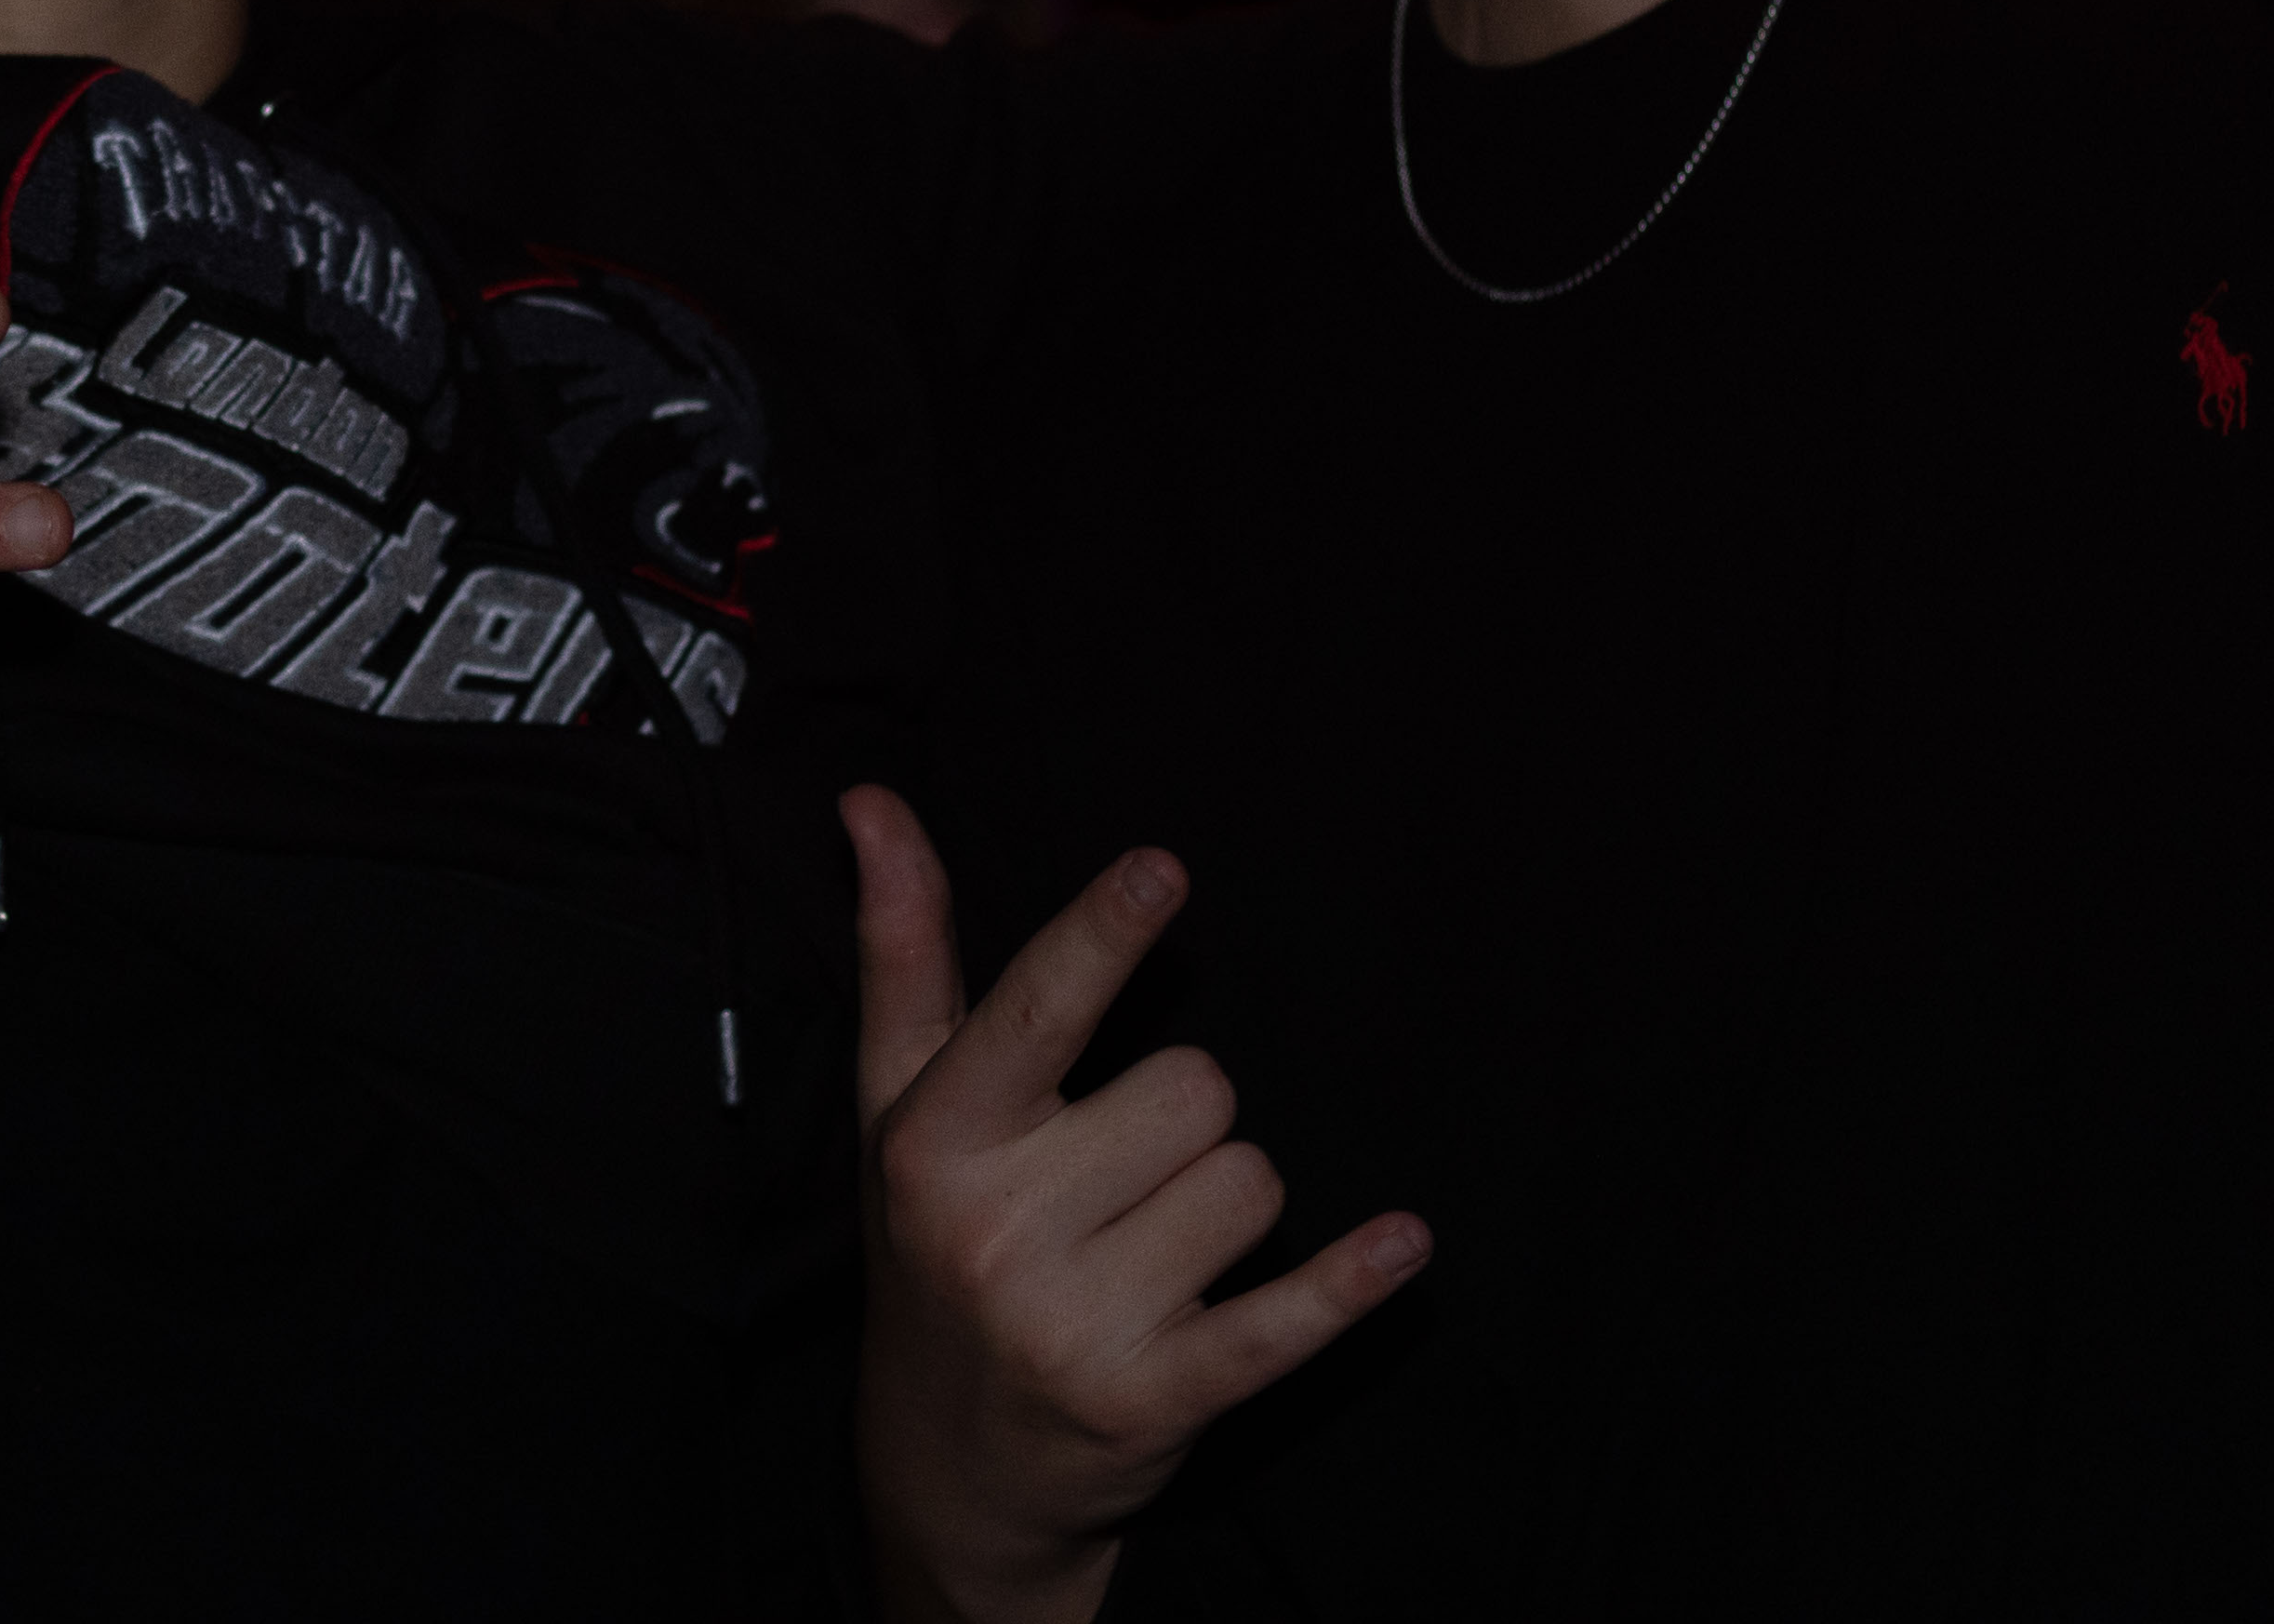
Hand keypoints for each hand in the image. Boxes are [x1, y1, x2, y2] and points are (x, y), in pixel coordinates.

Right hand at [846, 787, 1427, 1623]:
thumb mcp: (901, 1105)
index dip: (1102, 936)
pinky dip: (1351, 1281)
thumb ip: (905, 955)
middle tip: (1112, 1174)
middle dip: (1177, 1118)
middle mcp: (997, 1228)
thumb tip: (872, 806)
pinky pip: (1285, 1317)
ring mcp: (1075, 1320)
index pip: (1033, 1013)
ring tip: (1148, 1248)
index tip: (1162, 868)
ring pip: (1249, 1183)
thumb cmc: (932, 1243)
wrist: (948, 1467)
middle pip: (1190, 1088)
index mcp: (936, 1139)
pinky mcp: (1156, 1398)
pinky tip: (1402, 1247)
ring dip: (1224, 1204)